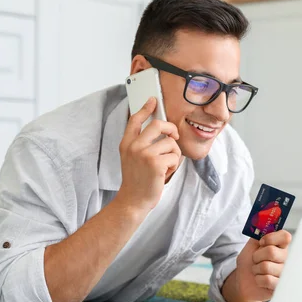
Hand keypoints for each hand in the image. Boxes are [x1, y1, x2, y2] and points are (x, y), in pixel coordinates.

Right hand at [115, 97, 180, 212]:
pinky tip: (165, 173)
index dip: (145, 108)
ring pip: (170, 143)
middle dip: (171, 129)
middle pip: (158, 125)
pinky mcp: (156, 163)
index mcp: (126, 144)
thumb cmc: (137, 180)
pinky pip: (175, 156)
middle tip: (174, 136)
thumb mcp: (131, 158)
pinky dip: (174, 165)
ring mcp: (144, 154)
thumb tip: (161, 130)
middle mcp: (134, 146)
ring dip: (174, 155)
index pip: (135, 120)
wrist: (133, 201)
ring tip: (166, 165)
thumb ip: (140, 144)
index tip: (153, 100)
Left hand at [233, 230, 291, 301]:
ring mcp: (285, 273)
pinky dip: (258, 280)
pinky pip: (268, 280)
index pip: (285, 236)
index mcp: (280, 246)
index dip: (271, 238)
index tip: (261, 242)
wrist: (243, 281)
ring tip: (258, 271)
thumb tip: (261, 221)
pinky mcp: (280, 286)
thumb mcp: (251, 246)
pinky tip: (260, 281)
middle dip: (257, 256)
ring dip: (256, 269)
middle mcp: (285, 259)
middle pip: (271, 251)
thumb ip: (257, 234)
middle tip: (256, 260)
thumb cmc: (249, 263)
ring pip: (266, 266)